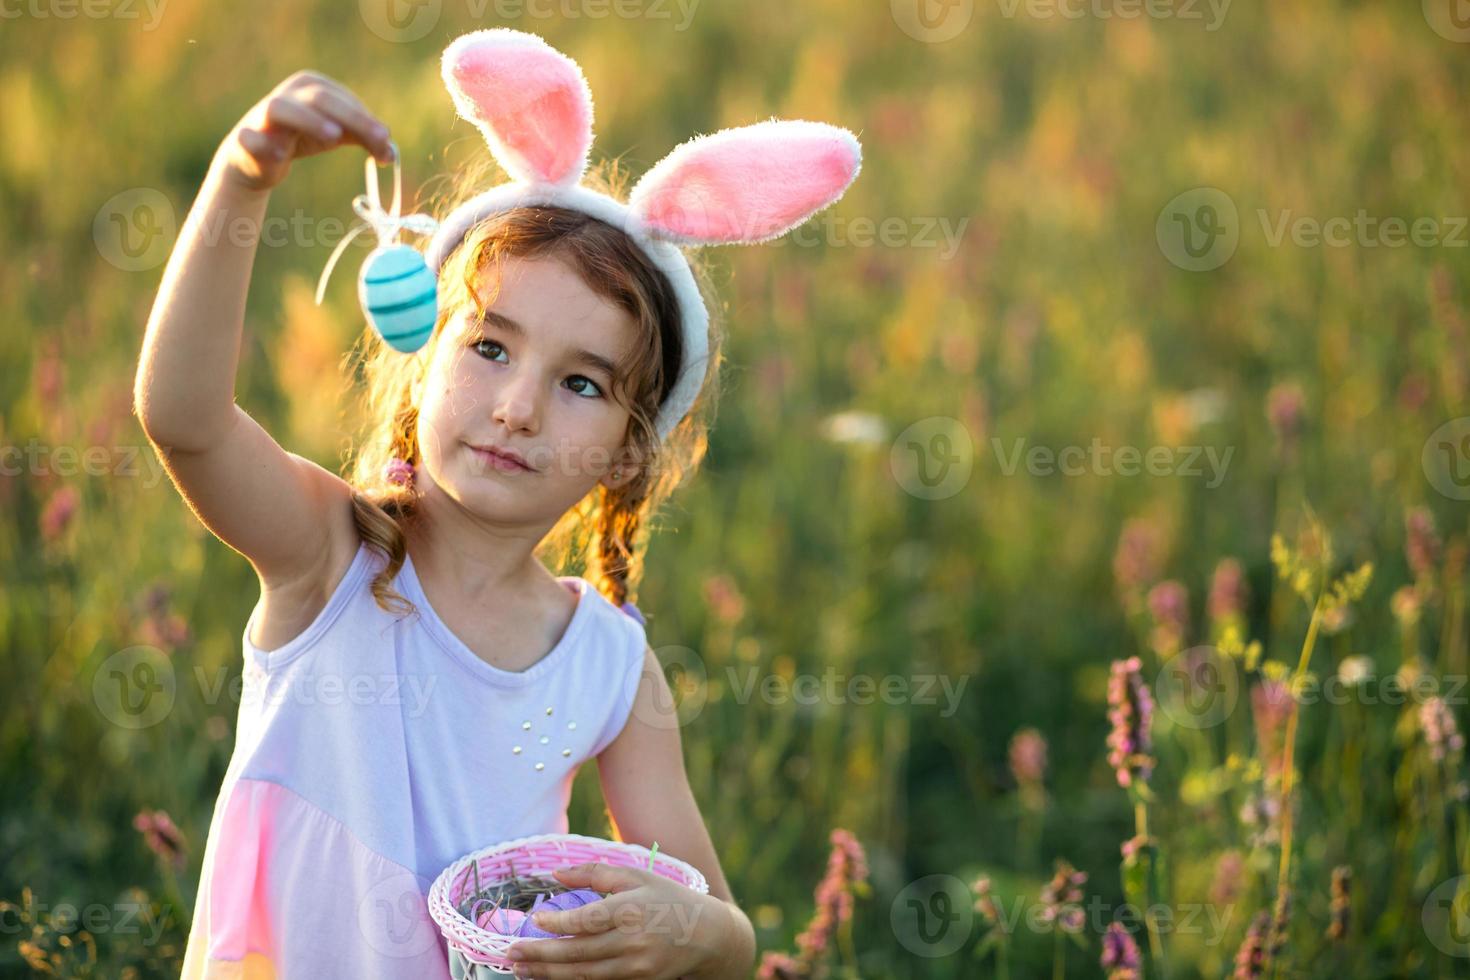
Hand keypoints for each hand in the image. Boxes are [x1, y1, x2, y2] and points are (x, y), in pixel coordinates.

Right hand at [214, 70, 395, 192]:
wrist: (257, 158)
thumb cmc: (302, 137)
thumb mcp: (336, 134)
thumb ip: (364, 138)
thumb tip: (392, 153)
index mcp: (311, 86)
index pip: (344, 100)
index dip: (368, 121)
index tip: (387, 146)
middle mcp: (288, 94)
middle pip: (321, 99)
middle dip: (352, 118)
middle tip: (378, 139)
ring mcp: (263, 114)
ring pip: (281, 108)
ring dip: (308, 119)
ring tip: (334, 137)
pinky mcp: (245, 137)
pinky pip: (250, 137)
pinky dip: (262, 143)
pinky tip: (279, 155)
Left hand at [506, 862, 734, 978]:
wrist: (707, 935)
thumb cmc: (667, 899)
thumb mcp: (635, 876)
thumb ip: (594, 872)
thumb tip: (555, 874)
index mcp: (632, 909)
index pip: (587, 920)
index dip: (558, 923)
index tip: (534, 921)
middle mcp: (633, 941)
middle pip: (578, 952)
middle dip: (541, 955)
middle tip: (511, 953)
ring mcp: (636, 966)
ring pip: (584, 974)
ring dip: (549, 974)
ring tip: (522, 969)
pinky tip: (551, 978)